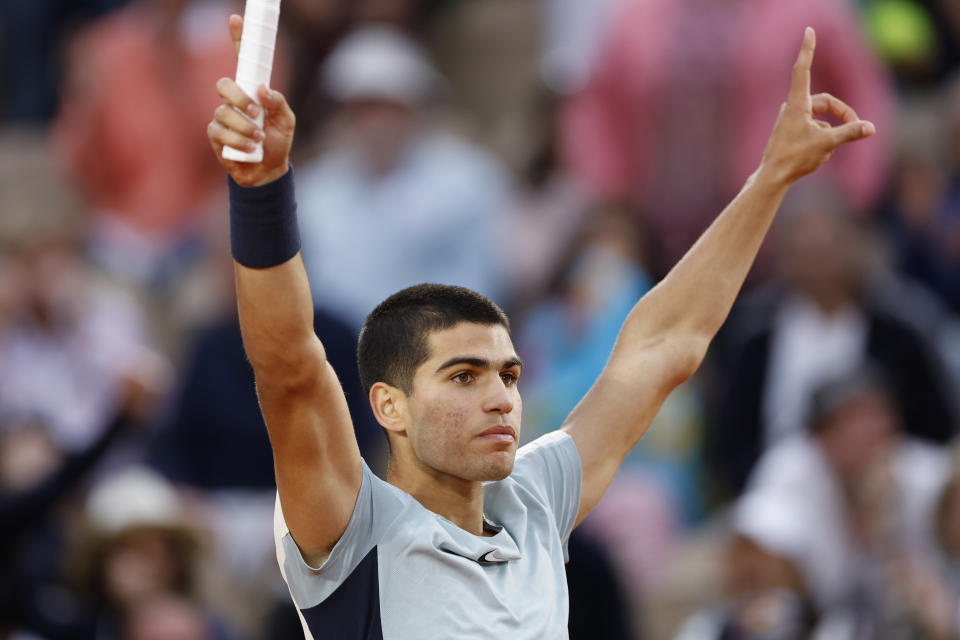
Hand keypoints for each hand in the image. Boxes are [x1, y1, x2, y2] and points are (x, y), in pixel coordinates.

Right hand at [207, 14, 294, 185]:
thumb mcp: (287, 121)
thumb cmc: (276, 143)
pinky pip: (219, 131)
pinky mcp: (215, 135)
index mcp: (252, 92)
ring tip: (258, 138)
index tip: (237, 19)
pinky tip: (249, 148)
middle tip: (256, 112)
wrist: (267, 171)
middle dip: (239, 98)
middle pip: (224, 84)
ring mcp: (223, 117)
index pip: (243, 61)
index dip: (238, 39)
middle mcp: (235, 101)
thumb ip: (279, 102)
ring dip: (244, 127)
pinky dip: (237, 140)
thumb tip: (262, 88)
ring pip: (223, 112)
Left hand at [759, 28, 875, 185]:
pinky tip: (817, 157)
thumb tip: (870, 127)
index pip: (803, 69)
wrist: (772, 177)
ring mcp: (790, 120)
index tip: (808, 30)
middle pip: (824, 102)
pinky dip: (821, 139)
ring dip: (830, 132)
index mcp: (797, 104)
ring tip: (826, 152)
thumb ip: (850, 133)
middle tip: (856, 128)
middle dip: (842, 114)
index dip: (808, 49)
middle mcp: (792, 108)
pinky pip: (813, 129)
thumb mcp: (828, 144)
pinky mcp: (790, 131)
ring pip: (820, 118)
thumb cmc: (795, 158)